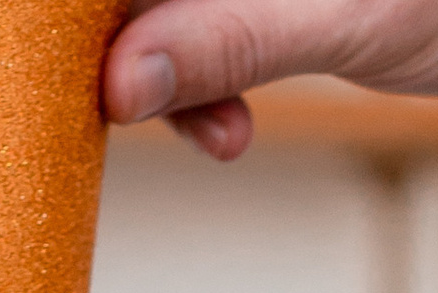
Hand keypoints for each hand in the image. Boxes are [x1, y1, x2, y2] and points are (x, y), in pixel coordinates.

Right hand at [101, 0, 437, 159]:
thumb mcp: (352, 21)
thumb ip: (232, 42)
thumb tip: (120, 83)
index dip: (86, 28)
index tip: (93, 86)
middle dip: (127, 55)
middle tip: (152, 117)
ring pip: (147, 16)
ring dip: (159, 84)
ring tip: (221, 132)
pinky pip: (181, 36)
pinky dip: (192, 89)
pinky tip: (228, 126)